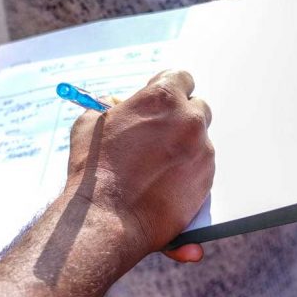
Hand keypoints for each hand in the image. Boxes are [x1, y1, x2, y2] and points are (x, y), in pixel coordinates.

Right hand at [65, 70, 214, 258]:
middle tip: (159, 133)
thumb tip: (115, 105)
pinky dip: (187, 172)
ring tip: (155, 166)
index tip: (161, 102)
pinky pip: (201, 168)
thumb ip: (109, 108)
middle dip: (181, 117)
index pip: (181, 77)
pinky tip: (162, 184)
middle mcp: (189, 119)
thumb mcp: (90, 124)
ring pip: (199, 140)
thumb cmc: (95, 171)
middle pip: (197, 107)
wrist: (108, 218)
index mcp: (161, 97)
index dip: (169, 89)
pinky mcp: (207, 179)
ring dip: (183, 146)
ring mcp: (202, 150)